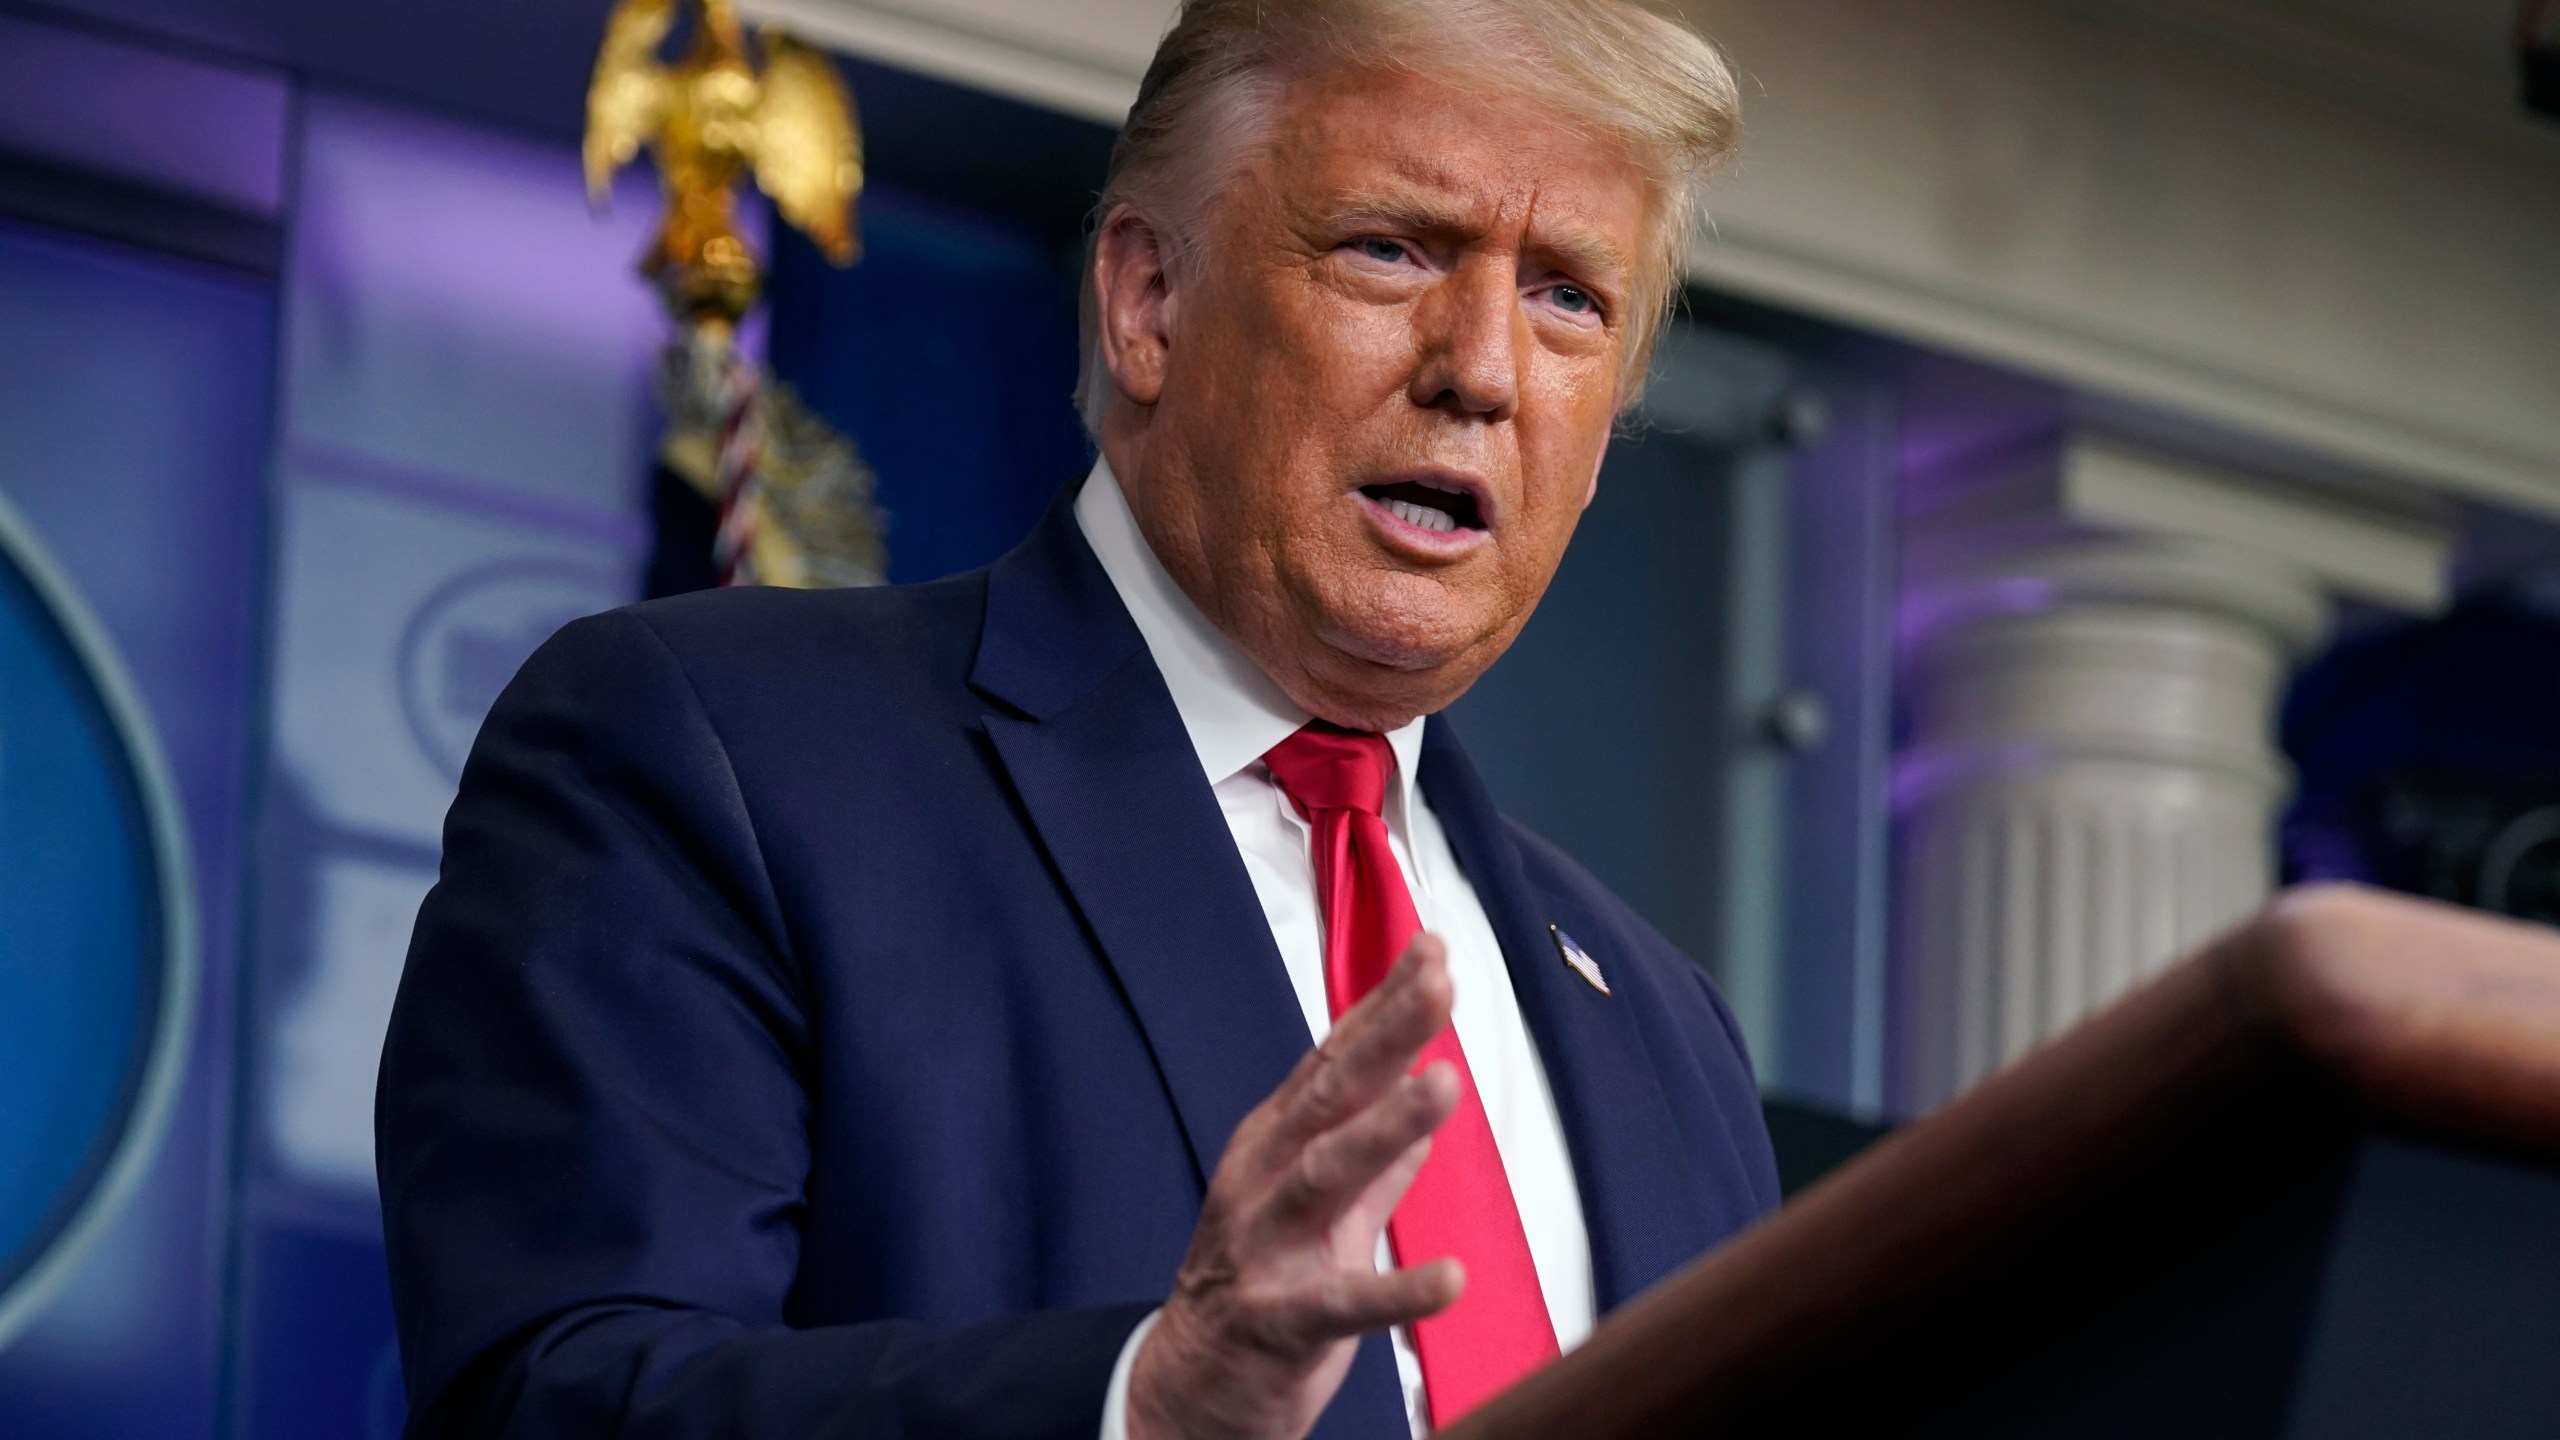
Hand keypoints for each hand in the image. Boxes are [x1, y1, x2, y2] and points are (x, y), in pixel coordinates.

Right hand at [1127, 934, 1465, 1439]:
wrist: (1194, 1387)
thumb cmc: (1266, 1283)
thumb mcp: (1328, 1204)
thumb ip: (1380, 1151)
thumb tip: (1427, 1081)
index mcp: (1276, 1142)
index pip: (1334, 1058)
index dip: (1382, 1002)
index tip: (1432, 949)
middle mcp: (1264, 1179)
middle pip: (1329, 1095)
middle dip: (1386, 1034)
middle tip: (1438, 985)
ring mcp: (1266, 1246)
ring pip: (1325, 1175)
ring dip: (1384, 1128)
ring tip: (1444, 1085)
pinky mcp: (1277, 1320)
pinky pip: (1342, 1305)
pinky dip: (1397, 1291)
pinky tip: (1449, 1278)